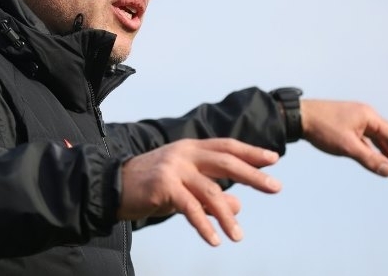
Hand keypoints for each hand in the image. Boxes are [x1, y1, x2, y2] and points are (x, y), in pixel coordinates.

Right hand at [117, 138, 280, 245]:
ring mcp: (174, 168)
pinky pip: (191, 209)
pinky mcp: (164, 186)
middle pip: (226, 162)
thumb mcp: (183, 188)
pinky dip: (205, 226)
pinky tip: (216, 240)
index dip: (251, 153)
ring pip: (211, 192)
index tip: (274, 159)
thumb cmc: (150, 187)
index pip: (226, 147)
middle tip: (276, 187)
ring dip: (227, 216)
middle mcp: (184, 153)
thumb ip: (211, 195)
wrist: (111, 188)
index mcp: (190, 148)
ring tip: (239, 237)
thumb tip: (239, 205)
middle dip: (253, 175)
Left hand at [300, 100, 387, 175]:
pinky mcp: (345, 122)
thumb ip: (369, 159)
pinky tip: (375, 155)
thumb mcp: (348, 147)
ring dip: (386, 149)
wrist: (298, 117)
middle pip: (386, 134)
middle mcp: (363, 114)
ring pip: (375, 136)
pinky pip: (364, 136)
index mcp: (367, 116)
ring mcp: (354, 117)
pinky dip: (372, 146)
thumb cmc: (323, 129)